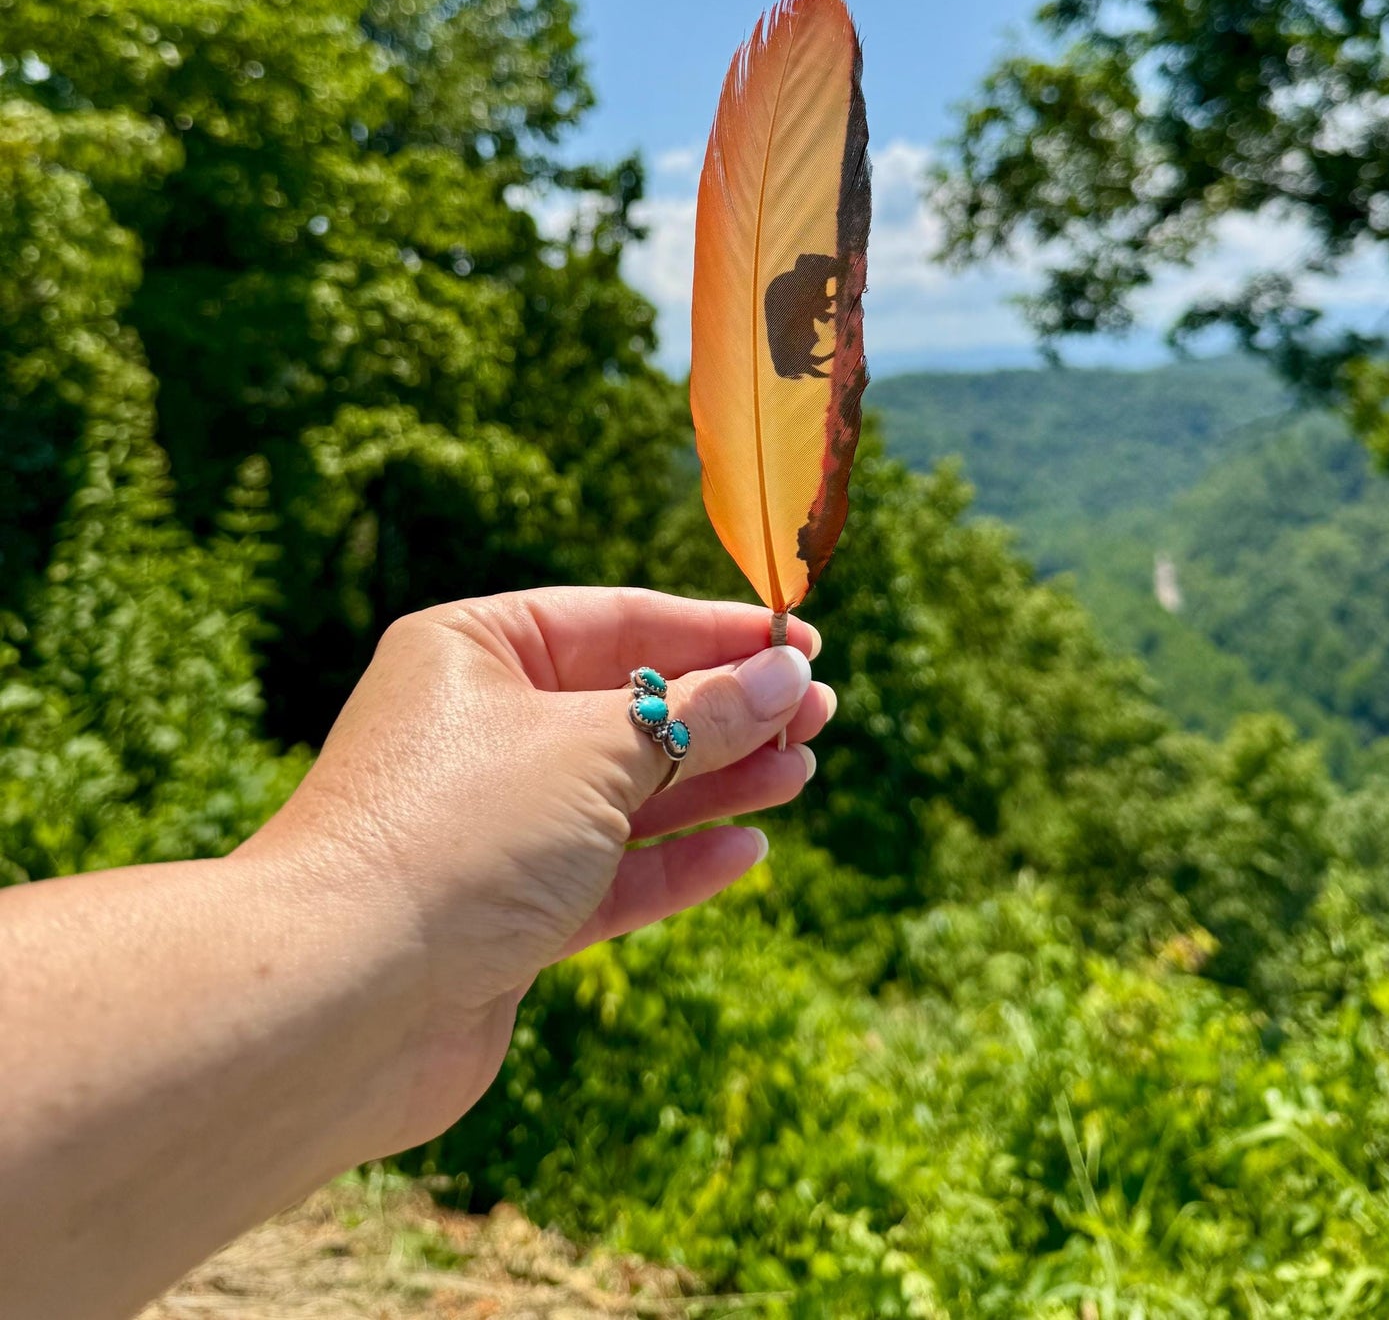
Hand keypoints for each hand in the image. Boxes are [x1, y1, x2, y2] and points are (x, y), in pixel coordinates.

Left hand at [245, 586, 830, 1156]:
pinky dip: (676, 861)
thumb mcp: (597, 751)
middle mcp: (476, 730)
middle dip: (725, 710)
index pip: (615, 621)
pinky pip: (607, 875)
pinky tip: (746, 848)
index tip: (801, 642)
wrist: (339, 999)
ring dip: (714, 783)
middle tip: (818, 713)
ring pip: (625, 794)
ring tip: (801, 770)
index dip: (714, 631)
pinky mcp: (504, 917)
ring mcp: (490, 826)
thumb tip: (786, 674)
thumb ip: (700, 714)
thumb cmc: (459, 834)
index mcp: (473, 653)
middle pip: (626, 707)